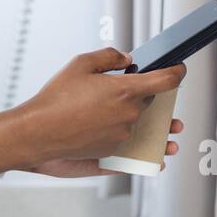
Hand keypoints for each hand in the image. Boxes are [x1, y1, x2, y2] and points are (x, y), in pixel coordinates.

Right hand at [0, 47, 186, 174]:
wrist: (37, 133)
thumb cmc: (55, 98)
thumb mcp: (80, 64)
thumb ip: (109, 57)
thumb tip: (127, 59)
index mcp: (126, 91)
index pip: (166, 81)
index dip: (177, 71)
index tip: (179, 69)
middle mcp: (130, 116)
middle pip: (153, 104)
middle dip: (154, 97)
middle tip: (150, 91)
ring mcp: (123, 138)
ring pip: (145, 129)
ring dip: (157, 127)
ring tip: (172, 129)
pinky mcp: (114, 154)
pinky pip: (138, 155)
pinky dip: (149, 156)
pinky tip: (159, 159)